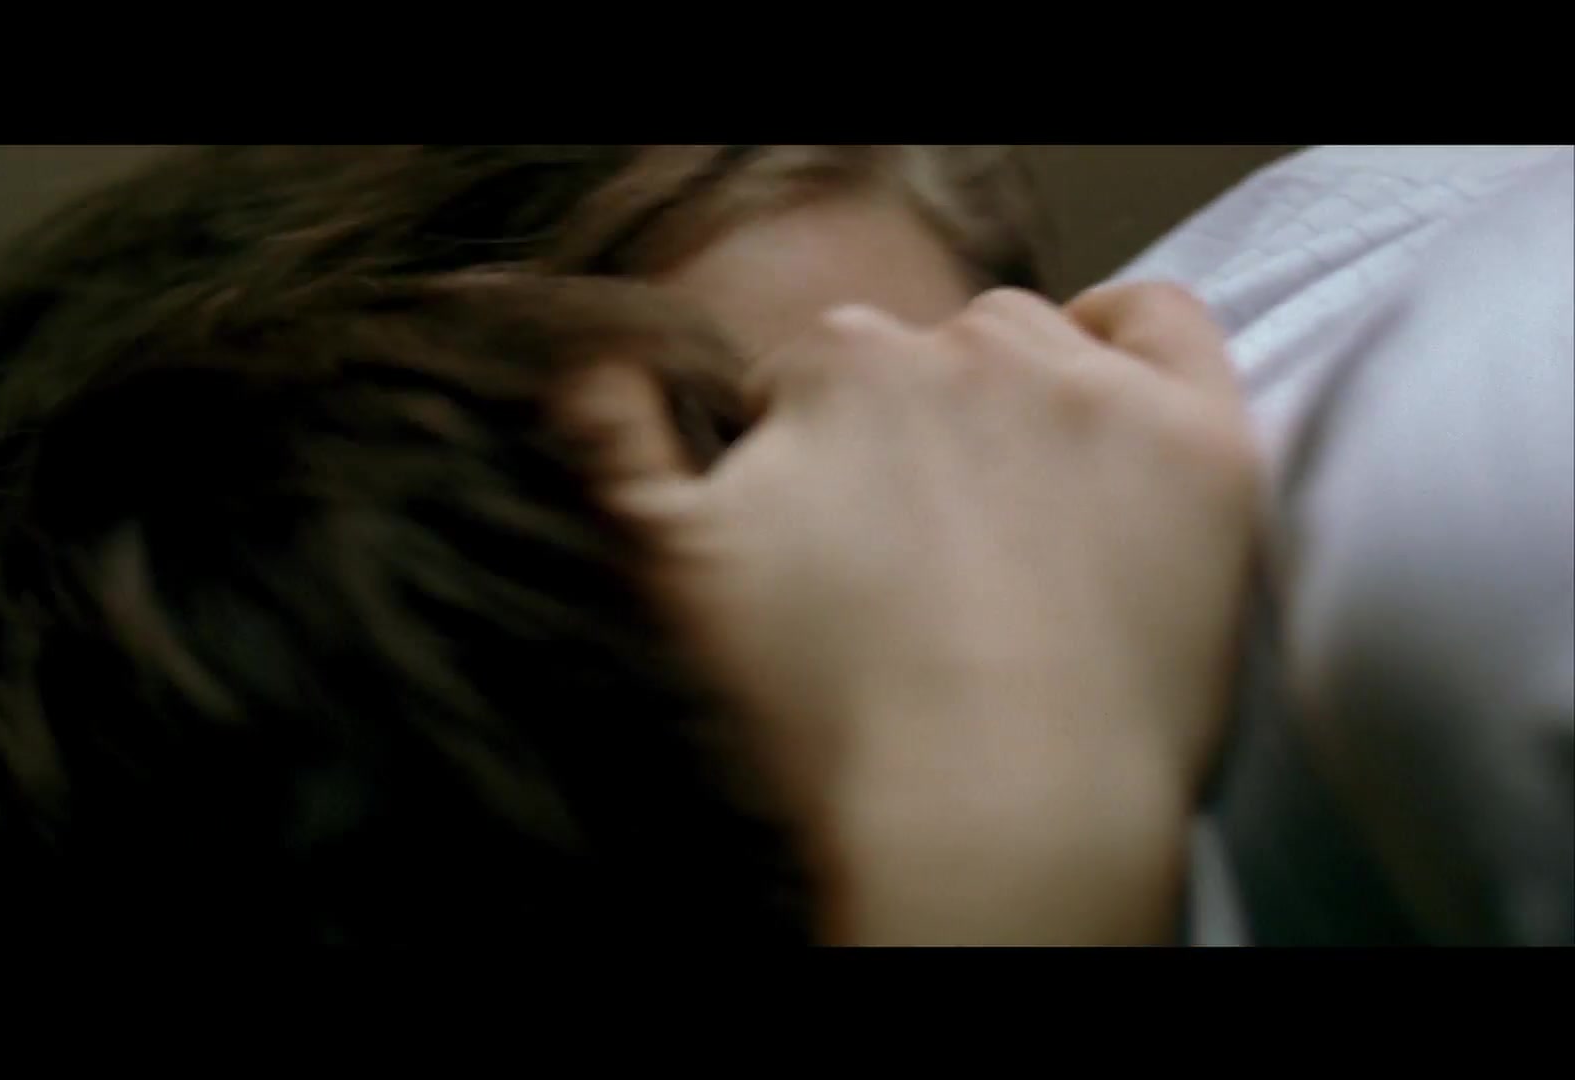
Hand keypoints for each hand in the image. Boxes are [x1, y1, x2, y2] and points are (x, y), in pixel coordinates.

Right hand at [558, 284, 1259, 943]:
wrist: (988, 826)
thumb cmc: (820, 719)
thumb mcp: (664, 570)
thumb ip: (615, 443)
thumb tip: (599, 366)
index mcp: (830, 370)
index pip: (809, 382)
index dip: (813, 464)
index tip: (836, 550)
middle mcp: (960, 350)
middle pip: (924, 358)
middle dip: (912, 431)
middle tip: (921, 556)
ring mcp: (1090, 390)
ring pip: (1033, 340)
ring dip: (1015, 398)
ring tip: (1014, 522)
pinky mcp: (1195, 441)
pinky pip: (1160, 322)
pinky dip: (1129, 344)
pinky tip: (1108, 413)